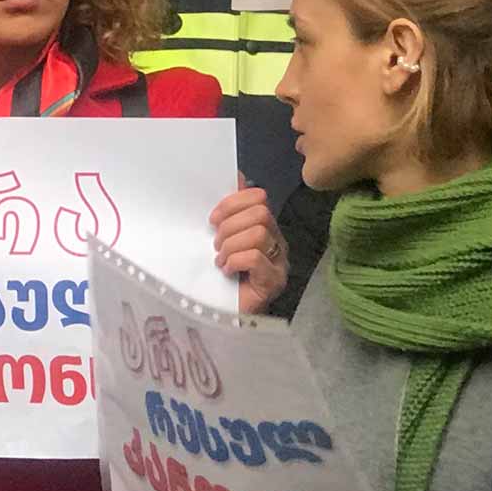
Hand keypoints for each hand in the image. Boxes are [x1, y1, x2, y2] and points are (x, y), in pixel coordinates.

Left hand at [211, 180, 286, 315]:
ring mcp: (279, 263)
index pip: (258, 196)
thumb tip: (235, 176)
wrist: (223, 315)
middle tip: (216, 245)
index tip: (212, 219)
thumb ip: (228, 211)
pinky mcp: (273, 282)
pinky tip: (226, 272)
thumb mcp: (220, 238)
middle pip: (260, 213)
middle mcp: (276, 242)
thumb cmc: (220, 277)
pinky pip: (255, 258)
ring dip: (230, 246)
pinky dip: (234, 261)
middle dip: (230, 227)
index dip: (232, 203)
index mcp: (264, 227)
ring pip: (257, 234)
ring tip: (220, 260)